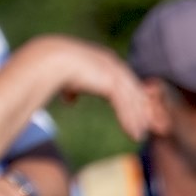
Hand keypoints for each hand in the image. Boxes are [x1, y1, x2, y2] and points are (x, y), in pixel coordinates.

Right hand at [30, 34, 153, 139]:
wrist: (51, 60)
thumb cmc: (53, 67)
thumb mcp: (68, 80)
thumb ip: (74, 90)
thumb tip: (71, 100)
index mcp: (104, 61)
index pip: (124, 82)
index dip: (130, 100)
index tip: (133, 115)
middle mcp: (113, 65)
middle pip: (133, 91)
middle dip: (139, 111)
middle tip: (144, 127)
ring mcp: (114, 73)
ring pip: (131, 101)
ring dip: (137, 120)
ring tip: (139, 136)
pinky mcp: (111, 83)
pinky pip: (124, 106)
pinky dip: (129, 121)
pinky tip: (132, 134)